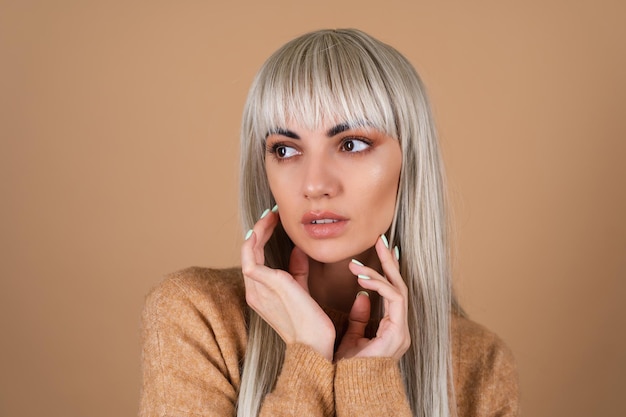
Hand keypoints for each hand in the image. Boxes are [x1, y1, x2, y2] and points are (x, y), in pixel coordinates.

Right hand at [241, 207, 335, 360]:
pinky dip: (258, 237)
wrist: (315, 344)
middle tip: (273, 214)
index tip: (275, 222)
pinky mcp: (266, 284)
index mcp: (261, 294)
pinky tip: (269, 225)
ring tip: (271, 215)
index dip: (262, 239)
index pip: (255, 260)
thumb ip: (297, 271)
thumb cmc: (311, 323)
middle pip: (248, 253)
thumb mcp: (302, 291)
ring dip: (258, 230)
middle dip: (259, 230)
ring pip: (248, 250)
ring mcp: (257, 289)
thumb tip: (297, 249)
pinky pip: (252, 255)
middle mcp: (254, 292)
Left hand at [334, 236, 409, 360]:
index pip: (392, 292)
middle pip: (399, 286)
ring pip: (398, 290)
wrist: (348, 390)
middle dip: (389, 261)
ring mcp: (401, 331)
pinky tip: (362, 278)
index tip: (376, 250)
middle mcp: (400, 328)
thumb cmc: (347, 369)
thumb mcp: (351, 338)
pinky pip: (395, 300)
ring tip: (356, 264)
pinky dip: (379, 286)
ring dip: (378, 272)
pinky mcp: (398, 333)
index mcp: (391, 328)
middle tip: (380, 240)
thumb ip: (359, 319)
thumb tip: (362, 297)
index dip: (385, 270)